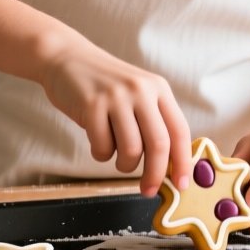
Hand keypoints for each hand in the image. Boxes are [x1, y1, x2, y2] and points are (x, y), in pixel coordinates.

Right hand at [38, 43, 191, 196]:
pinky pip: (103, 147)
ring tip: (116, 156)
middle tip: (148, 190)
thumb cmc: (104, 85)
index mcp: (158, 88)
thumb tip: (169, 165)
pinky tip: (97, 140)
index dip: (183, 162)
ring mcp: (116, 97)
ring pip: (131, 150)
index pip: (179, 131)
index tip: (181, 184)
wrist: (67, 58)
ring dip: (123, 165)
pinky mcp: (91, 105)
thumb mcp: (137, 93)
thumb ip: (154, 122)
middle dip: (155, 175)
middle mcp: (141, 90)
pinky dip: (100, 153)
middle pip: (158, 144)